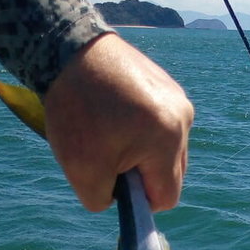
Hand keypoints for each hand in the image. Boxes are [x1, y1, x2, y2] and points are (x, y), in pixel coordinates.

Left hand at [42, 33, 193, 211]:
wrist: (66, 46)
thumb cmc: (75, 111)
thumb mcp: (82, 172)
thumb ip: (105, 200)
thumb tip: (119, 199)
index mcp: (168, 139)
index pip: (167, 197)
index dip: (140, 203)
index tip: (115, 186)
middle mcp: (182, 118)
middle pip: (171, 174)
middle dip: (141, 176)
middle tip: (108, 158)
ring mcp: (177, 98)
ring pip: (167, 150)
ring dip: (142, 154)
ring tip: (110, 134)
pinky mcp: (167, 85)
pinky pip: (161, 125)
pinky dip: (140, 131)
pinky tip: (115, 116)